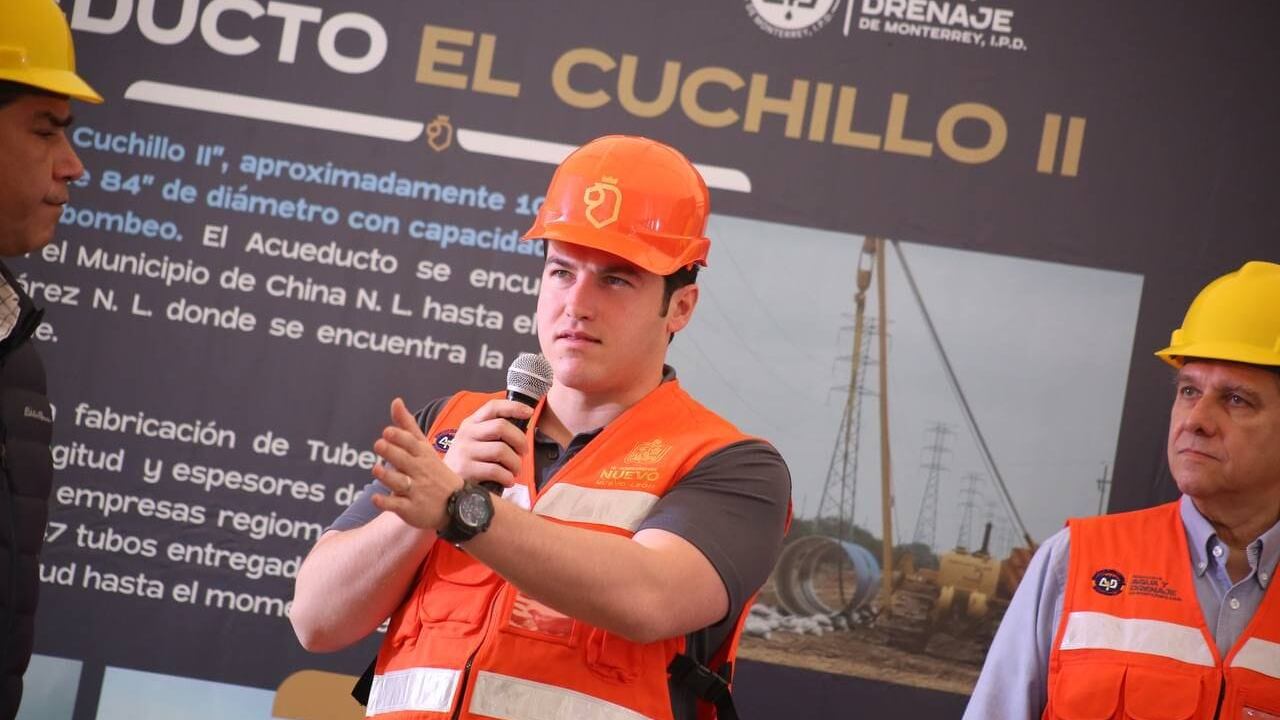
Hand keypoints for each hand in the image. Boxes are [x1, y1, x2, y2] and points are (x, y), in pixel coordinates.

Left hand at [371, 398, 464, 529]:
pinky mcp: (411, 509)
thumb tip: (395, 401)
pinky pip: (398, 505)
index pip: (411, 444)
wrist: (459, 505)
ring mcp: (416, 491)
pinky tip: (375, 498)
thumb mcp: (424, 447)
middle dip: (392, 452)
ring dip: (388, 476)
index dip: (400, 437)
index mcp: (423, 456)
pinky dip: (386, 502)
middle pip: (404, 460)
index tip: (388, 431)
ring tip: (376, 469)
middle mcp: (420, 472)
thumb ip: (408, 425)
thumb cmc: (435, 472)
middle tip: (379, 444)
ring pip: (400, 482)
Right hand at [442, 399, 532, 488]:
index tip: (529, 413)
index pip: (493, 407)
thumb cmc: (467, 462)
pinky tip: (507, 481)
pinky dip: (507, 477)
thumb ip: (493, 433)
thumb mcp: (475, 441)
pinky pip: (495, 470)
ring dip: (515, 463)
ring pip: (501, 450)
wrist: (444, 484)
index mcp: (471, 423)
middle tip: (523, 452)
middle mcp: (466, 433)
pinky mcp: (465, 469)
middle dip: (520, 440)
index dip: (513, 407)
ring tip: (513, 471)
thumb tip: (521, 431)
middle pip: (501, 426)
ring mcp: (464, 451)